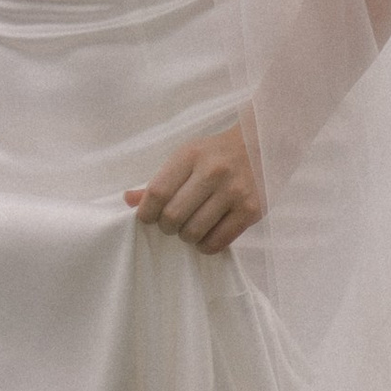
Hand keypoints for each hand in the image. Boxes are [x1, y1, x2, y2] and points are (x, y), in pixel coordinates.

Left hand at [127, 119, 262, 253]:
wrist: (262, 145)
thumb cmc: (216, 154)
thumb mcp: (186, 157)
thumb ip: (159, 180)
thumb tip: (129, 200)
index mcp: (191, 155)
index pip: (157, 192)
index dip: (146, 212)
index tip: (147, 218)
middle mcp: (213, 172)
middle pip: (173, 216)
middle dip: (166, 226)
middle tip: (171, 223)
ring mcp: (235, 192)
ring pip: (194, 232)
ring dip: (186, 236)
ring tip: (190, 228)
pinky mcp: (251, 211)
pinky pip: (218, 242)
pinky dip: (205, 245)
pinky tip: (206, 235)